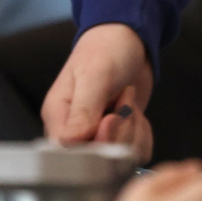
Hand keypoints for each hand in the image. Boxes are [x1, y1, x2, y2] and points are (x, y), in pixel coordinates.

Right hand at [43, 24, 155, 160]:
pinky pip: (136, 153)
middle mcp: (75, 132)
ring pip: (120, 159)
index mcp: (58, 117)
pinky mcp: (120, 137)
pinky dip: (143, 134)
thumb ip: (83, 110)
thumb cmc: (105, 50)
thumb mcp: (95, 75)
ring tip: (126, 99)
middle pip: (97, 160)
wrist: (129, 40)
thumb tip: (70, 142)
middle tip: (122, 100)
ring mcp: (98, 137)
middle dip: (120, 132)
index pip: (68, 152)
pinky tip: (136, 112)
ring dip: (133, 130)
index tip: (111, 118)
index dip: (95, 143)